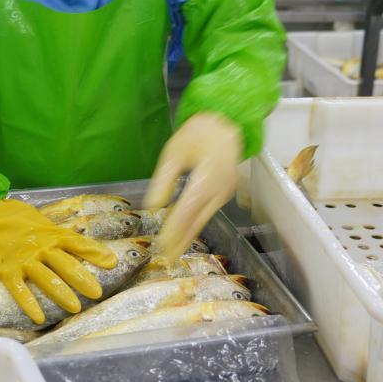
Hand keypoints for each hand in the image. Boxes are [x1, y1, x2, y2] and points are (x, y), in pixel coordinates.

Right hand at [0, 199, 117, 323]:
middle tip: (97, 293)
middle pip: (65, 264)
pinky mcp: (7, 270)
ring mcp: (23, 259)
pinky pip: (19, 289)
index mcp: (52, 234)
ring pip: (45, 278)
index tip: (112, 263)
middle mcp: (40, 246)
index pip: (77, 243)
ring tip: (75, 308)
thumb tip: (90, 248)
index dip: (95, 253)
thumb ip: (67, 239)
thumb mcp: (46, 225)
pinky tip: (39, 318)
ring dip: (61, 293)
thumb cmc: (20, 220)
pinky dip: (29, 303)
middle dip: (82, 279)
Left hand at [143, 112, 242, 262]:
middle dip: (182, 241)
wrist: (226, 123)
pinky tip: (186, 233)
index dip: (174, 230)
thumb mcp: (174, 151)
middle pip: (198, 220)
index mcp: (207, 177)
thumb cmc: (197, 133)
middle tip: (167, 258)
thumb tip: (154, 206)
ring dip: (189, 235)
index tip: (162, 244)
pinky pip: (209, 211)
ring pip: (205, 218)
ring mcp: (226, 191)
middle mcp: (220, 189)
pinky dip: (196, 223)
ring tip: (173, 251)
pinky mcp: (227, 191)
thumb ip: (164, 179)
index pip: (187, 210)